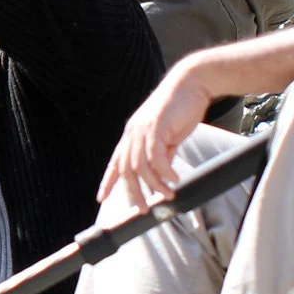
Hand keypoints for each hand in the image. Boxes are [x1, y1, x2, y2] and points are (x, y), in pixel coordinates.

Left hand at [101, 60, 213, 212]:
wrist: (192, 84)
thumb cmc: (181, 108)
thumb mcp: (169, 136)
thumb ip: (163, 153)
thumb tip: (163, 175)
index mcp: (132, 134)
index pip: (115, 162)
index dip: (108, 180)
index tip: (101, 197)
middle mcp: (132, 133)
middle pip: (126, 170)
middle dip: (133, 192)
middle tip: (143, 210)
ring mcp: (142, 130)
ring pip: (141, 167)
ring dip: (155, 185)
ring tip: (168, 196)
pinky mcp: (156, 128)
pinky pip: (157, 158)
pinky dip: (165, 172)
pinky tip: (175, 180)